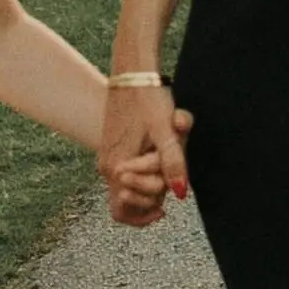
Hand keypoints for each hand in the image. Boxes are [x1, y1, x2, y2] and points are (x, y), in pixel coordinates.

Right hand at [99, 82, 189, 227]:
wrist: (132, 74)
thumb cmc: (150, 101)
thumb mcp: (167, 132)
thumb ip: (175, 164)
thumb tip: (182, 194)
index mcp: (117, 168)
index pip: (123, 212)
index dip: (145, 214)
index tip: (165, 208)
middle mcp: (106, 167)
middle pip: (130, 201)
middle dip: (153, 192)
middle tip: (168, 169)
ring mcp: (106, 157)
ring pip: (130, 186)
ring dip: (150, 179)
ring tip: (164, 156)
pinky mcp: (111, 148)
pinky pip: (127, 172)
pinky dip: (144, 170)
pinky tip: (157, 155)